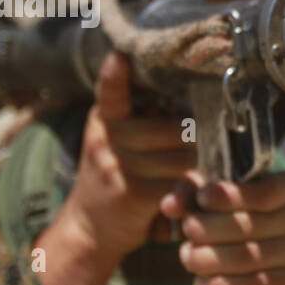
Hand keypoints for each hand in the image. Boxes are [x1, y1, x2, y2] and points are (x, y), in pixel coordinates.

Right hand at [59, 51, 194, 264]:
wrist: (89, 227)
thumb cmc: (116, 176)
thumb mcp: (115, 142)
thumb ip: (140, 120)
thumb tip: (182, 101)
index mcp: (104, 121)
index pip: (111, 95)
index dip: (115, 76)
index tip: (119, 58)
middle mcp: (107, 140)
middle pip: (174, 129)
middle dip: (192, 140)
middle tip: (195, 149)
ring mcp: (118, 167)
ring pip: (184, 156)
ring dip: (195, 165)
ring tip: (191, 171)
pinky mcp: (134, 193)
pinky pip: (181, 183)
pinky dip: (192, 188)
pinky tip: (189, 192)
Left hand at [161, 169, 284, 284]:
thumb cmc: (262, 232)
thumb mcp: (241, 206)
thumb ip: (205, 195)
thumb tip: (169, 204)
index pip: (261, 191)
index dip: (227, 196)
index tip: (201, 200)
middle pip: (250, 224)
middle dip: (211, 228)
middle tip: (188, 231)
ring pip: (249, 256)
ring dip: (210, 259)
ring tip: (188, 259)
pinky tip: (202, 284)